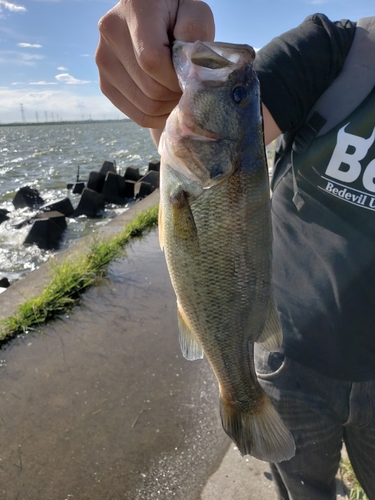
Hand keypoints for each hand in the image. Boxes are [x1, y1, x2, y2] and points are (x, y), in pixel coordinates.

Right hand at [95, 0, 214, 135]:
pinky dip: (158, 116)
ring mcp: (104, 61)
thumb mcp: (195, 12)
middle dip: (176, 94)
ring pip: (145, 106)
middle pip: (150, 88)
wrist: (153, 17)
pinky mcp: (105, 83)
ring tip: (179, 91)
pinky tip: (168, 103)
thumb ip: (195, 33)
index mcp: (133, 9)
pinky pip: (137, 115)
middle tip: (188, 86)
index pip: (152, 61)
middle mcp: (110, 33)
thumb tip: (188, 70)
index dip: (176, 78)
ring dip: (169, 106)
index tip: (190, 75)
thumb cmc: (179, 14)